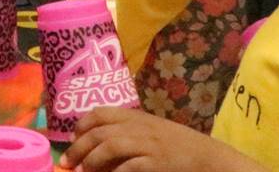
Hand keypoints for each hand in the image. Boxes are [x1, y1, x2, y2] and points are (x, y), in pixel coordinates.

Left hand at [59, 105, 256, 170]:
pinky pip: (130, 166)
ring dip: (92, 160)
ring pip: (110, 145)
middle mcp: (140, 127)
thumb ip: (129, 136)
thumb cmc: (179, 147)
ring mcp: (149, 144)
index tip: (72, 139)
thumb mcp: (153, 134)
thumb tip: (97, 150)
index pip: (100, 113)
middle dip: (79, 147)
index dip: (82, 126)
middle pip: (100, 131)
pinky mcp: (158, 162)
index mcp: (137, 118)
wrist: (210, 158)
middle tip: (68, 163)